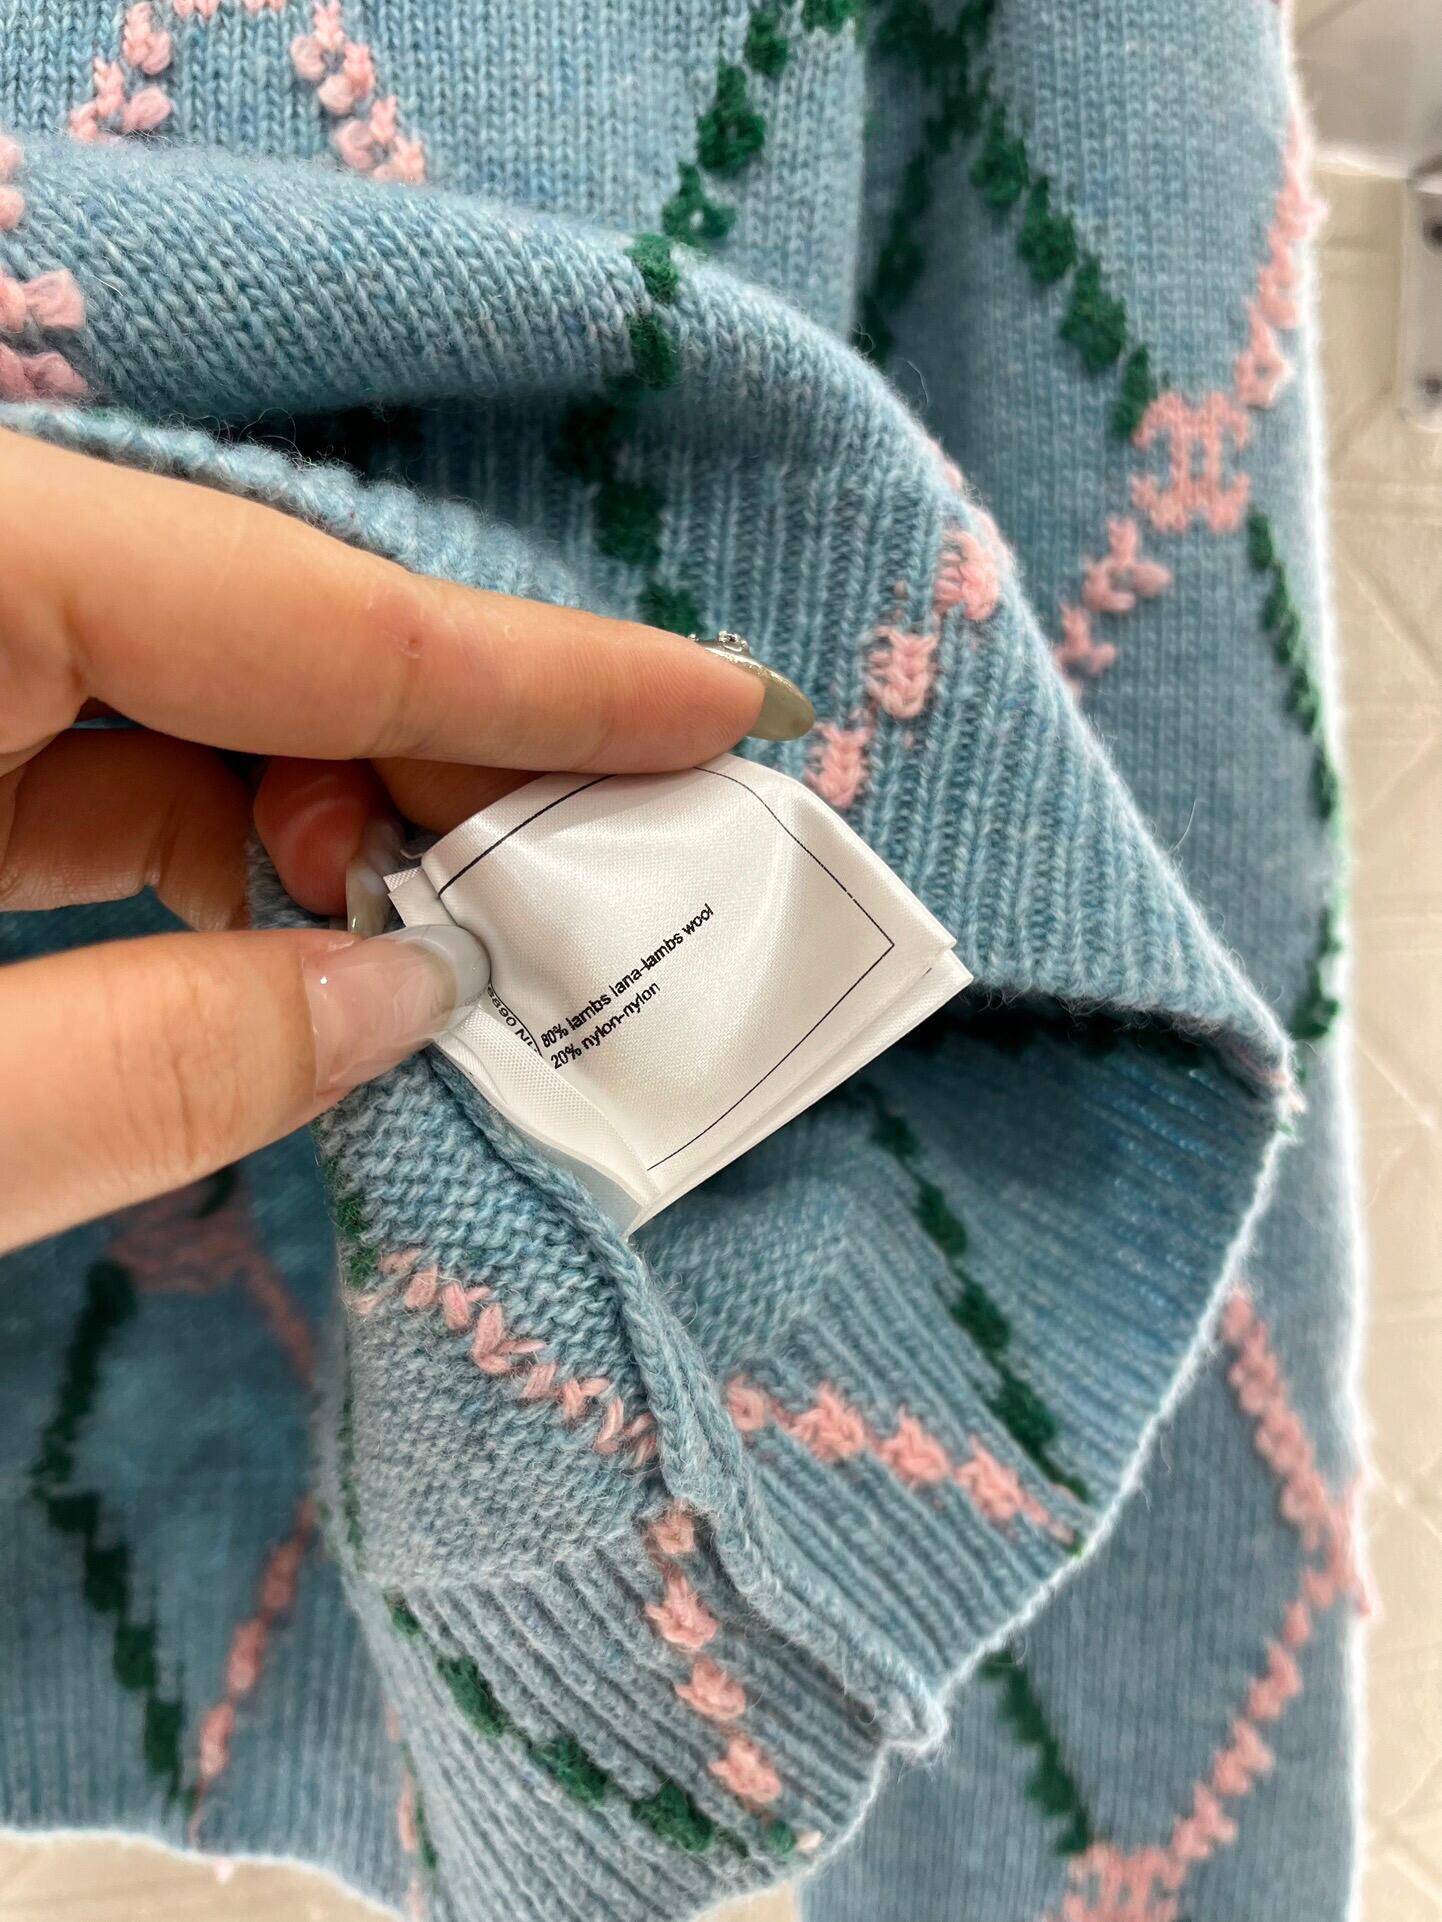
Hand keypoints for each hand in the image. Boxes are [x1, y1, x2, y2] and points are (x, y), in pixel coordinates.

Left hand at [0, 431, 807, 1252]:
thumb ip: (157, 1066)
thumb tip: (400, 995)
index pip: (309, 610)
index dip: (541, 677)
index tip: (723, 705)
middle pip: (248, 618)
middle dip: (428, 757)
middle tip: (581, 877)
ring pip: (162, 673)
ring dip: (314, 809)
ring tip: (431, 938)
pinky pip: (66, 730)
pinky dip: (197, 833)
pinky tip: (284, 931)